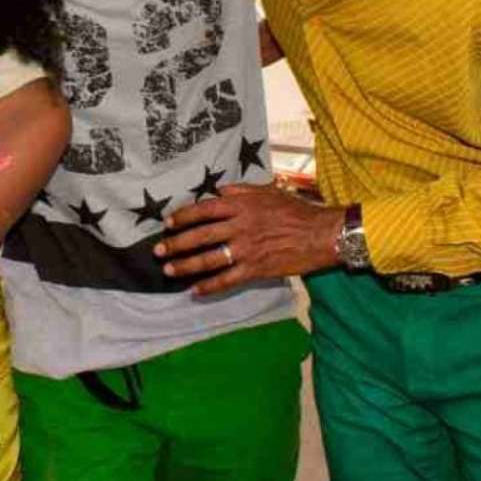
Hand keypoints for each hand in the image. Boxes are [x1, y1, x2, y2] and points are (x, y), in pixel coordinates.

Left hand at [153, 184, 343, 296]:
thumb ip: (241, 189)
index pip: (204, 209)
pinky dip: (210, 286)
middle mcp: (240, 226)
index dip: (183, 217)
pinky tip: (195, 291)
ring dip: (186, 266)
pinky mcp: (257, 269)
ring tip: (169, 271)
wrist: (322, 234)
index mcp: (241, 205)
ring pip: (209, 259)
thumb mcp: (267, 191)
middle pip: (200, 236)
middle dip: (176, 244)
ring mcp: (247, 249)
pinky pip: (228, 280)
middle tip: (158, 251)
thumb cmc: (295, 210)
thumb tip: (219, 189)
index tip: (168, 224)